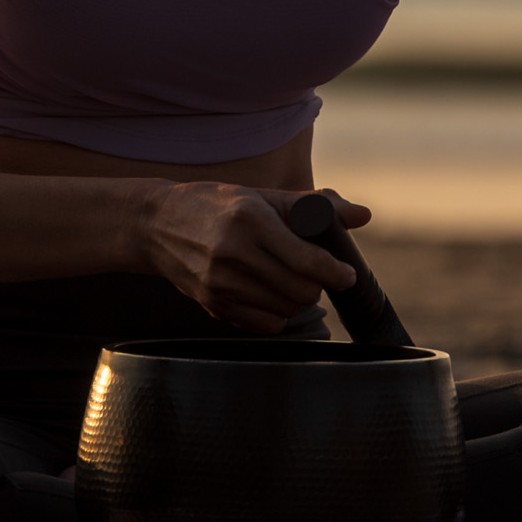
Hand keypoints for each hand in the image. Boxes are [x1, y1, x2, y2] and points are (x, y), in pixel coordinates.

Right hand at [138, 183, 371, 333]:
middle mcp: (234, 252)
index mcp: (251, 219)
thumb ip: (315, 206)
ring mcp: (220, 282)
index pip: (307, 259)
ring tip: (293, 283)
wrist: (157, 224)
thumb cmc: (218, 205)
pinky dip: (277, 315)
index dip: (335, 273)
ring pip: (285, 310)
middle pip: (300, 291)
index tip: (347, 275)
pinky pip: (264, 324)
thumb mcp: (262, 197)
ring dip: (298, 301)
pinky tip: (271, 295)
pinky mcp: (212, 304)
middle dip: (318, 287)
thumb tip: (364, 215)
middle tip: (317, 275)